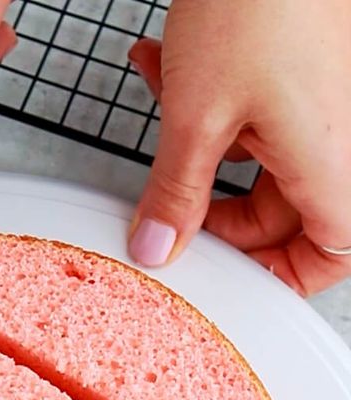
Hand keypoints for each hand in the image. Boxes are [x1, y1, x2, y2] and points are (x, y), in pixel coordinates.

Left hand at [127, 0, 350, 295]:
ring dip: (204, 152)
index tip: (232, 280)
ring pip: (262, 167)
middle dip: (218, 214)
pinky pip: (259, 121)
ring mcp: (324, 107)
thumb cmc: (258, 0)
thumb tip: (158, 246)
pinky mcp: (303, 76)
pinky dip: (215, 112)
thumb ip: (177, 192)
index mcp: (335, 164)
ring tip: (160, 112)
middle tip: (172, 213)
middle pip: (287, 217)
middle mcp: (339, 140)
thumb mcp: (199, 115)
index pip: (330, 255)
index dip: (283, 277)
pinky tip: (164, 73)